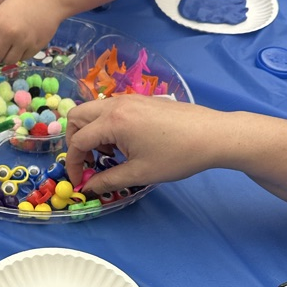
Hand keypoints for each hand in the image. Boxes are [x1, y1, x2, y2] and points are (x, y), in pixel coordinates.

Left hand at [0, 0, 67, 68]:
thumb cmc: (25, 0)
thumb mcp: (3, 10)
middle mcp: (8, 34)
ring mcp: (22, 42)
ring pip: (9, 61)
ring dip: (5, 61)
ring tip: (6, 58)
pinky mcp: (35, 47)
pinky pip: (22, 58)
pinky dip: (19, 57)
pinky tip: (19, 51)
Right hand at [65, 95, 230, 191]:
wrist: (213, 135)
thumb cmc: (177, 156)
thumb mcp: (140, 174)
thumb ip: (108, 180)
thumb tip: (87, 188)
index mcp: (113, 122)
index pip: (78, 141)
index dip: (73, 163)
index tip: (79, 181)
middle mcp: (116, 105)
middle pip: (77, 117)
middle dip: (75, 141)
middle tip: (88, 162)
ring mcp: (129, 99)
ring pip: (93, 110)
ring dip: (90, 132)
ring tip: (108, 154)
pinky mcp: (140, 99)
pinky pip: (109, 108)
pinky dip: (105, 124)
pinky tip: (124, 143)